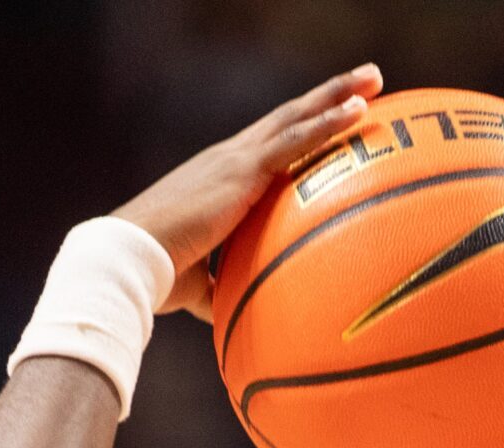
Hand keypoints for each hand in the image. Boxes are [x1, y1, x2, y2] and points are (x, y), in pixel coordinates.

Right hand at [112, 64, 382, 319]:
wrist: (130, 260)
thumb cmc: (155, 276)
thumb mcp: (196, 285)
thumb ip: (221, 291)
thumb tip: (237, 314)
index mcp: (220, 180)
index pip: (268, 146)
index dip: (299, 128)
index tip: (331, 117)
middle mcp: (228, 159)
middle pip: (288, 118)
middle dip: (328, 97)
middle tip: (366, 81)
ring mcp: (235, 160)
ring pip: (296, 116)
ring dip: (337, 95)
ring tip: (373, 78)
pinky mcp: (241, 170)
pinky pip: (295, 139)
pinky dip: (328, 122)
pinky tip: (358, 109)